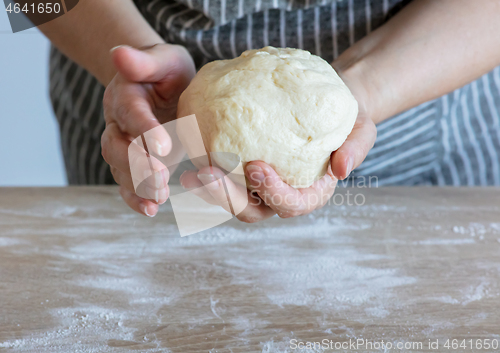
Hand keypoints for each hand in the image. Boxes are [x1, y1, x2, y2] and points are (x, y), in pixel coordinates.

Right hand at [101, 44, 195, 216]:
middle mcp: (119, 124)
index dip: (143, 128)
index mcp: (125, 96)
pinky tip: (150, 209)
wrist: (163, 87)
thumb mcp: (164, 59)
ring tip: (158, 198)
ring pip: (121, 170)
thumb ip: (144, 61)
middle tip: (159, 177)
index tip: (162, 144)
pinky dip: (136, 198)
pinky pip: (128, 184)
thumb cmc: (167, 72)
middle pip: (117, 147)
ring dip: (138, 186)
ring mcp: (126, 146)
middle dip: (136, 164)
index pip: (131, 113)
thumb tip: (118, 53)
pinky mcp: (136, 163)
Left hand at [179, 67, 376, 222]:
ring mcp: (258, 185)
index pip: (291, 204)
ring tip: (190, 175)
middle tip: (207, 175)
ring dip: (209, 191)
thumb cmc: (346, 119)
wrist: (324, 104)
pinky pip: (222, 175)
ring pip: (230, 199)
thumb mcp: (362, 128)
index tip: (255, 166)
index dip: (272, 193)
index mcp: (309, 193)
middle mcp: (280, 194)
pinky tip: (189, 152)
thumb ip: (356, 147)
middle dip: (228, 199)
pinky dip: (205, 171)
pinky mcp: (242, 168)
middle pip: (252, 209)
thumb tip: (342, 169)